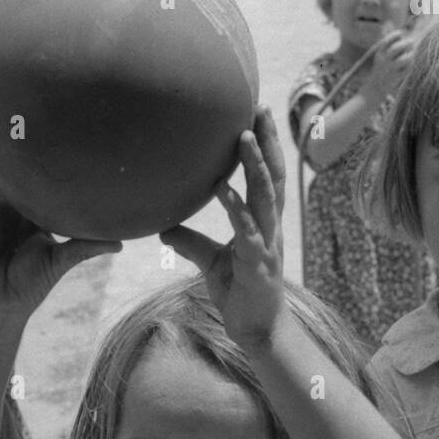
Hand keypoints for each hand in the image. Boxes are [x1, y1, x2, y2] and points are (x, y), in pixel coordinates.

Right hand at [0, 139, 119, 325]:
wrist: (0, 306)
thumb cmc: (30, 284)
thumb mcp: (61, 261)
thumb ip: (84, 247)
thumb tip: (120, 243)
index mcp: (34, 211)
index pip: (41, 179)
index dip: (47, 157)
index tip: (61, 130)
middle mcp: (11, 204)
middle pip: (13, 167)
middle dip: (17, 141)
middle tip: (24, 108)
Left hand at [159, 105, 285, 348]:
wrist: (257, 331)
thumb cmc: (240, 294)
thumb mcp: (212, 263)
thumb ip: (191, 242)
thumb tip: (163, 227)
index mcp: (264, 224)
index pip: (268, 177)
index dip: (265, 147)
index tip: (256, 116)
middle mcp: (270, 228)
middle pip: (274, 177)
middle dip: (268, 143)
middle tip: (260, 108)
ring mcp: (267, 245)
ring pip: (266, 198)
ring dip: (255, 167)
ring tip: (243, 138)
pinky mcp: (258, 264)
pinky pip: (247, 231)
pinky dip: (235, 209)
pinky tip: (222, 190)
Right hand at [357, 29, 415, 105]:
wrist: (374, 89)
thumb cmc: (381, 68)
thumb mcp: (381, 54)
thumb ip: (387, 40)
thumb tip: (390, 23)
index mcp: (379, 53)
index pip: (387, 40)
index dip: (396, 35)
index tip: (402, 34)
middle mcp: (383, 61)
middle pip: (397, 48)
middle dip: (407, 44)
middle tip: (412, 43)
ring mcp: (389, 71)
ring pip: (403, 59)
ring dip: (410, 55)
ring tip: (411, 55)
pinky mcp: (395, 80)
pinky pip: (406, 70)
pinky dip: (410, 67)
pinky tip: (409, 66)